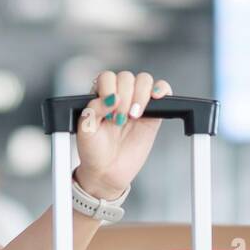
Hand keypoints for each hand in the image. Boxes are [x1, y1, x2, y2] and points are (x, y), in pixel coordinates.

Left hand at [75, 71, 171, 199]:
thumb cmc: (94, 151)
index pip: (108, 77)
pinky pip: (163, 90)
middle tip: (119, 120)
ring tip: (134, 116)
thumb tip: (113, 97)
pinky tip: (156, 98)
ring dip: (140, 95)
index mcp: (100, 96)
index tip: (108, 110)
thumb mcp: (86, 130)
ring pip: (144, 80)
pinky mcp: (154, 113)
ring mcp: (137, 103)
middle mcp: (119, 96)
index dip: (109, 90)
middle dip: (124, 97)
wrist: (107, 172)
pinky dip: (162, 89)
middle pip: (127, 77)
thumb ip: (94, 109)